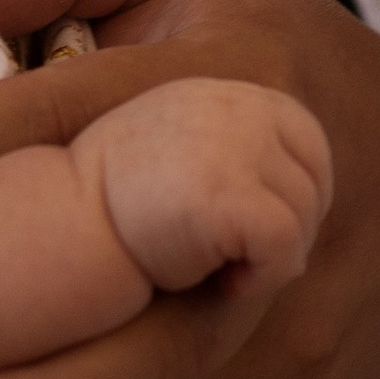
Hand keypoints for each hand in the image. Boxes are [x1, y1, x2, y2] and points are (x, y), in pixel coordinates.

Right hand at [78, 76, 331, 296]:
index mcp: (231, 93)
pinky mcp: (230, 193)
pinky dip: (263, 277)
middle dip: (285, 231)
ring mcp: (237, 145)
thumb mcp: (189, 153)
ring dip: (269, 259)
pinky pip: (286, 245)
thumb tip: (309, 191)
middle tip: (233, 259)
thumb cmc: (125, 205)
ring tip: (216, 268)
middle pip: (313, 183)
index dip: (295, 199)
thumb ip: (242, 153)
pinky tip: (222, 285)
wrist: (66, 225)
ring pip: (303, 218)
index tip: (249, 234)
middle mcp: (240, 106)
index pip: (309, 145)